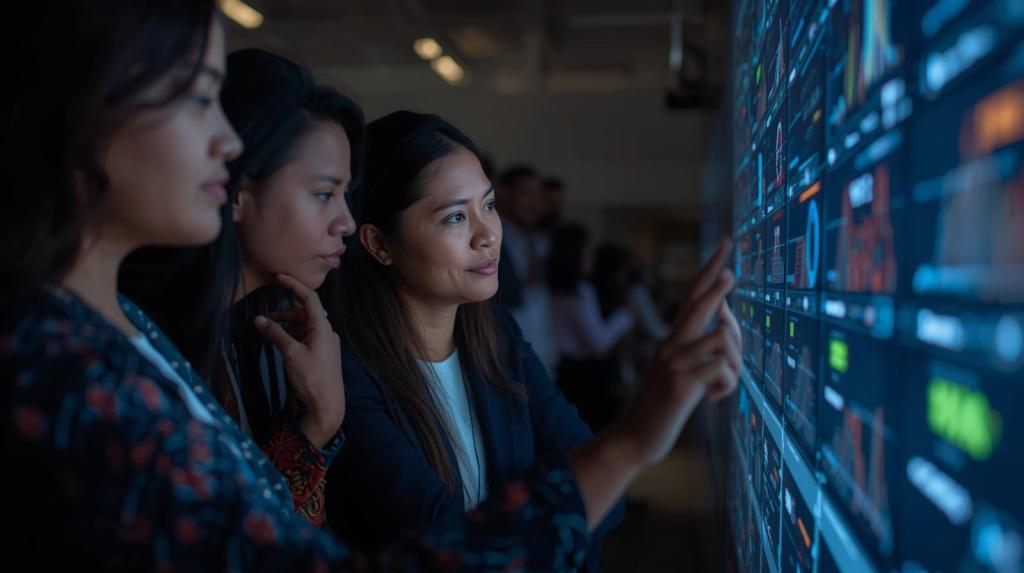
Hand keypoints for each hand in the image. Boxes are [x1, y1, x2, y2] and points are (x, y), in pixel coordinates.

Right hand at [254, 274, 344, 447]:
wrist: (327, 406)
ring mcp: (324, 345)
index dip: (294, 286)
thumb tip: (259, 320)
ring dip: (287, 326)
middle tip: (266, 319)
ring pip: (304, 327)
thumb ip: (276, 334)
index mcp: (323, 327)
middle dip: (286, 312)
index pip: (309, 299)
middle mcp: (326, 333)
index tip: (279, 277)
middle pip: (305, 313)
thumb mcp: (291, 353)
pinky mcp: (321, 356)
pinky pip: (306, 339)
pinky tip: (281, 342)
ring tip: (270, 332)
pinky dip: (292, 337)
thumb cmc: (312, 378)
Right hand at [612, 239, 740, 466]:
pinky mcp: (681, 382)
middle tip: (732, 271)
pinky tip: (711, 399)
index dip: (708, 270)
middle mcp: (670, 344)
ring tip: (720, 386)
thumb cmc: (666, 405)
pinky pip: (722, 370)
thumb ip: (699, 347)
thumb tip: (725, 319)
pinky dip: (726, 385)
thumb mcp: (683, 371)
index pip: (691, 296)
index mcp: (672, 339)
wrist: (638, 436)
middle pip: (697, 305)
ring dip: (734, 364)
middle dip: (717, 287)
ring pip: (722, 341)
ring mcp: (674, 362)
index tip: (724, 246)